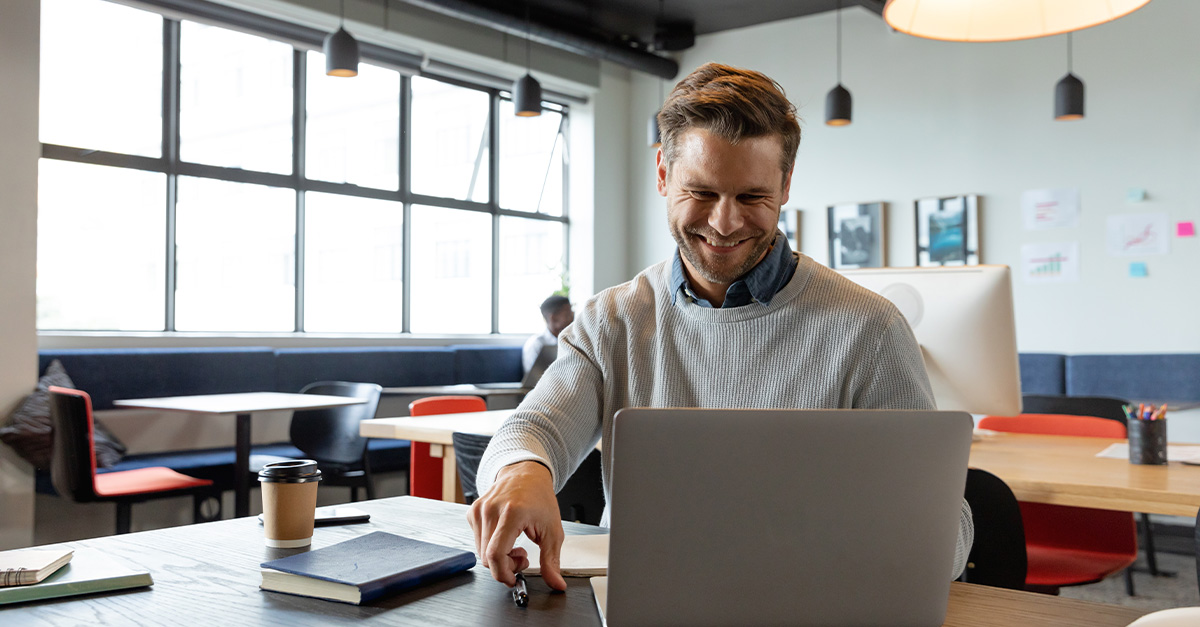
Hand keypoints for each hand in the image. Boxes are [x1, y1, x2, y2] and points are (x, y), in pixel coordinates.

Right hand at [467, 460, 566, 590]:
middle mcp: (491, 510)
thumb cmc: (540, 498)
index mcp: (512, 513)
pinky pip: (477, 541)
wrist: (526, 473)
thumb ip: (552, 560)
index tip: (514, 578)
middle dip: (505, 565)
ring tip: (515, 545)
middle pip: (487, 558)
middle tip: (522, 556)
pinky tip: (504, 536)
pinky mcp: (472, 512)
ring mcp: (479, 510)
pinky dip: (490, 546)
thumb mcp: (553, 531)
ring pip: (481, 552)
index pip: (495, 555)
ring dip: (498, 556)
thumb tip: (556, 584)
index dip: (503, 573)